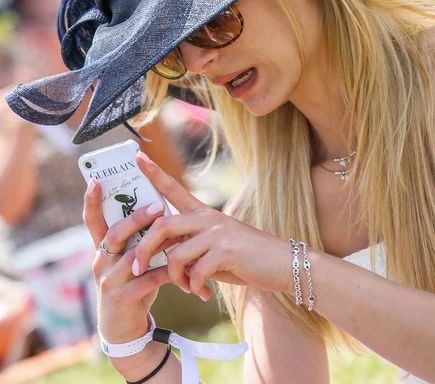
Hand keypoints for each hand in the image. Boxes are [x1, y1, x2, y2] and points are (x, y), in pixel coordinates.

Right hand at [83, 178, 180, 345]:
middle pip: (114, 233)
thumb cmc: (131, 283)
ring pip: (132, 255)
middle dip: (136, 218)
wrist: (124, 328)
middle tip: (159, 205)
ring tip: (177, 232)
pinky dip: (168, 272)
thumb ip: (137, 237)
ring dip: (157, 243)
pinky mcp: (122, 298)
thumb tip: (158, 204)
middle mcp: (100, 261)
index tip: (95, 178)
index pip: (92, 220)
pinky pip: (148, 279)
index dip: (91, 200)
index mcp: (102, 248)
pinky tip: (183, 268)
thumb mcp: (129, 258)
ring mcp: (109, 280)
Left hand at [133, 152, 292, 300]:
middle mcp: (208, 218)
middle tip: (136, 269)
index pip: (174, 188)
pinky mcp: (226, 251)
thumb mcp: (215, 247)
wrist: (282, 263)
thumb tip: (165, 259)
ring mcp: (217, 233)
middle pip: (161, 225)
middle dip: (143, 250)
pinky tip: (202, 293)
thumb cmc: (245, 258)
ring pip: (175, 255)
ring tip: (187, 288)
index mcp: (203, 213)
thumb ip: (191, 247)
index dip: (154, 173)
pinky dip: (194, 287)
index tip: (137, 156)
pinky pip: (195, 273)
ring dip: (175, 278)